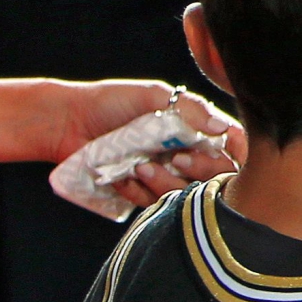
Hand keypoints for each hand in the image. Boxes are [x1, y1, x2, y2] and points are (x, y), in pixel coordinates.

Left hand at [38, 79, 243, 207]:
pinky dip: (141, 193)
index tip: (218, 155)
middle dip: (201, 171)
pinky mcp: (142, 193)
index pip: (232, 145)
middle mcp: (185, 152)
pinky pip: (155, 205)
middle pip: (217, 176)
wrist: (67, 123)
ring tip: (140, 167)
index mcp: (193, 127)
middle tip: (177, 159)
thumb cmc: (111, 102)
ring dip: (166, 184)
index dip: (234, 154)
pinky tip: (124, 177)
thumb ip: (190, 110)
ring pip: (187, 194)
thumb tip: (223, 128)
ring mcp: (164, 174)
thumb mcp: (153, 95)